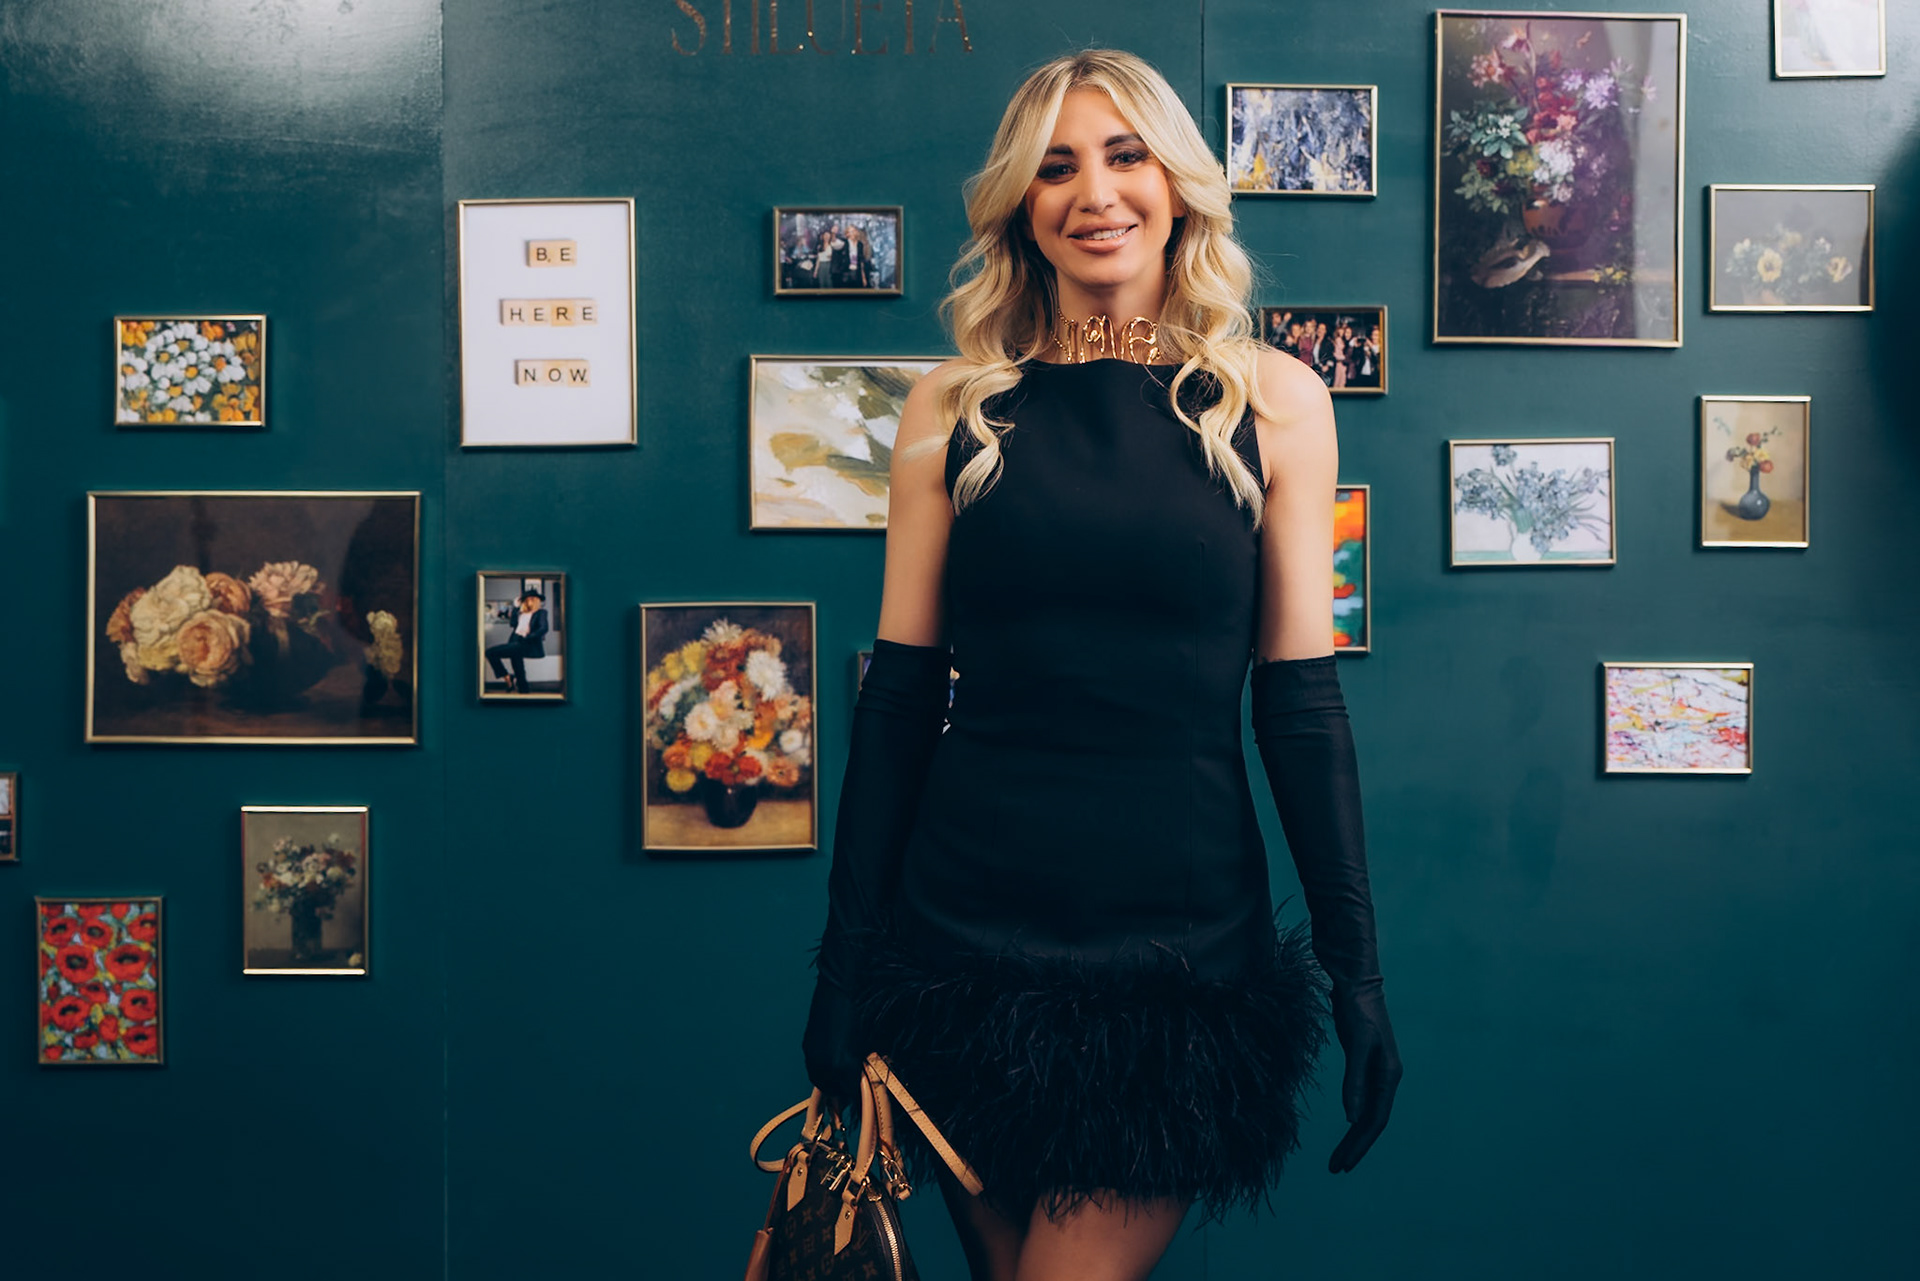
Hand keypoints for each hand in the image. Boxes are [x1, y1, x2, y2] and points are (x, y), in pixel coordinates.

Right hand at [801, 976, 864, 1110]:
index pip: (850, 1093)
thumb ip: (861, 1065)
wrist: (837, 992)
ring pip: (821, 1081)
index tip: (862, 1101)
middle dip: (842, 1093)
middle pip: (833, 1091)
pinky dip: (822, 1070)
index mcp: (842, 1066)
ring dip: (831, 1083)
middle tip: (852, 1091)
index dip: (857, 1098)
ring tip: (842, 1079)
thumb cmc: (856, 1015)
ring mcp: (813, 1056)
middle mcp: (825, 1065)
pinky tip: (831, 1064)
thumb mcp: (863, 1044)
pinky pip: (814, 1067)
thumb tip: (863, 1078)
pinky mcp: (807, 1047)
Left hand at [1327, 983, 1400, 1172]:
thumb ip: (1354, 1080)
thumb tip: (1351, 1118)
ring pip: (1367, 1112)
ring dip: (1354, 1135)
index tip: (1344, 1165)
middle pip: (1372, 1121)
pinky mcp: (1364, 1064)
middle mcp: (1386, 1077)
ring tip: (1339, 1157)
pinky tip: (1347, 1124)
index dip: (1360, 1144)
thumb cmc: (1358, 1010)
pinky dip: (1353, 1115)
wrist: (1357, 983)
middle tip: (1337, 1169)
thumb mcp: (1355, 1044)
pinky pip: (1361, 1098)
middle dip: (1356, 1146)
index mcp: (1389, 1075)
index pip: (1376, 1120)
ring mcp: (1376, 1072)